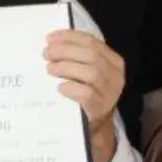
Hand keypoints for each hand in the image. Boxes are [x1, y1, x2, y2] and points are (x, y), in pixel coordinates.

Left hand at [44, 29, 125, 143]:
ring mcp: (109, 93)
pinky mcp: (100, 109)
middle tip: (46, 54)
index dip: (69, 37)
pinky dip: (71, 87)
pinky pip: (86, 94)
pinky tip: (60, 87)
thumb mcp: (86, 71)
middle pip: (91, 55)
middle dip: (65, 51)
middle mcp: (115, 75)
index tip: (50, 38)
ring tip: (50, 69)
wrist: (93, 123)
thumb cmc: (86, 92)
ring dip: (65, 67)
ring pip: (90, 73)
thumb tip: (51, 42)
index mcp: (113, 61)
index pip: (92, 42)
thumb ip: (77, 56)